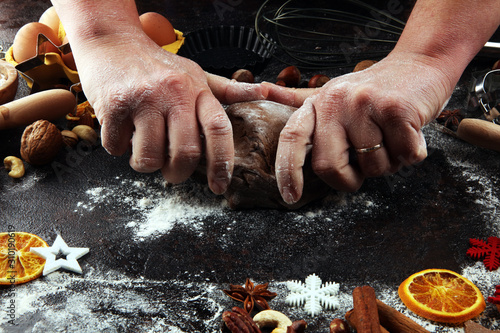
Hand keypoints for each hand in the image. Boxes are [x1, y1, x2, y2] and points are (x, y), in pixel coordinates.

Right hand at [73, 33, 264, 194]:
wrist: (112, 42)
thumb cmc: (158, 66)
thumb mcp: (195, 73)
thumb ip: (226, 90)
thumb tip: (262, 90)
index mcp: (197, 89)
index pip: (219, 129)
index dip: (222, 162)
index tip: (219, 186)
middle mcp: (174, 93)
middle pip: (185, 152)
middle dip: (177, 174)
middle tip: (171, 173)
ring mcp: (143, 98)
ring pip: (149, 157)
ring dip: (144, 164)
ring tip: (142, 149)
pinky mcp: (114, 104)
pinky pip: (117, 147)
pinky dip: (117, 147)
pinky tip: (121, 130)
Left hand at [264, 52, 453, 203]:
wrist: (420, 65)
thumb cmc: (374, 91)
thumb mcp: (333, 93)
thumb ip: (299, 99)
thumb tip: (262, 89)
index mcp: (318, 103)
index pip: (292, 138)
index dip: (287, 170)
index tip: (291, 197)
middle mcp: (336, 101)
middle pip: (329, 166)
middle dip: (348, 180)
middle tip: (362, 171)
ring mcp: (366, 103)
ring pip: (373, 167)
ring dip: (388, 165)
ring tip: (391, 138)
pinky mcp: (397, 109)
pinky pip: (403, 156)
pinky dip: (411, 155)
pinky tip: (410, 132)